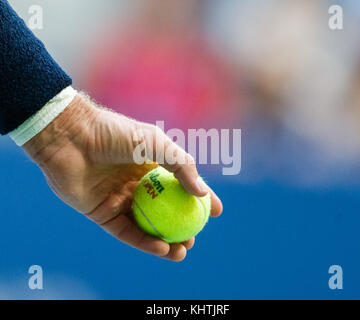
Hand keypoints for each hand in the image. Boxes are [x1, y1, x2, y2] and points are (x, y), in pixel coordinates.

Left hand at [23, 93, 222, 261]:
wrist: (72, 136)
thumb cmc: (115, 134)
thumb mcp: (156, 143)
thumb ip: (181, 166)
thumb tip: (203, 193)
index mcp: (151, 166)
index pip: (180, 186)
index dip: (199, 199)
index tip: (215, 212)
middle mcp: (137, 185)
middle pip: (164, 211)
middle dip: (181, 227)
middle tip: (194, 239)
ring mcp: (120, 200)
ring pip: (146, 226)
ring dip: (165, 241)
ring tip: (182, 251)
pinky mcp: (102, 213)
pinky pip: (126, 232)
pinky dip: (144, 242)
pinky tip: (162, 248)